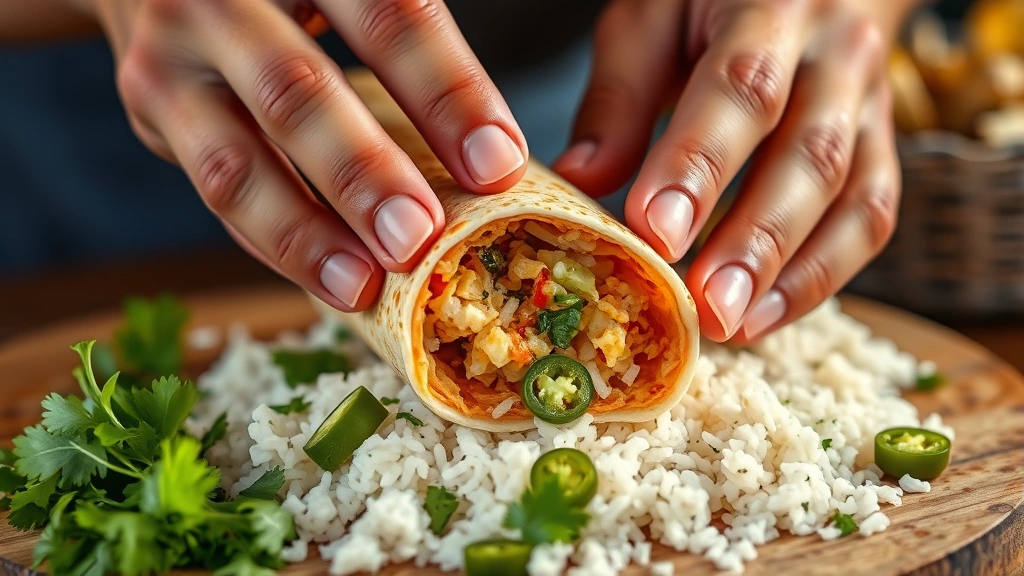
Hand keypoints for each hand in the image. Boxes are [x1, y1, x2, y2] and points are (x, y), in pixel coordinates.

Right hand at [88, 0, 527, 310]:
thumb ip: (408, 41)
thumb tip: (496, 156)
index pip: (390, 17)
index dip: (448, 92)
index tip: (498, 164)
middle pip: (297, 93)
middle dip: (363, 174)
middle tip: (419, 238)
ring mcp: (172, 55)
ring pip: (235, 163)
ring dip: (303, 234)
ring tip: (364, 284)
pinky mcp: (153, 107)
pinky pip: (215, 192)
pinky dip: (275, 243)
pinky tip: (327, 277)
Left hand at [555, 0, 914, 342]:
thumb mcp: (652, 16)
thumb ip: (619, 95)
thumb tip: (580, 179)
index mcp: (772, 8)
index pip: (741, 89)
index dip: (699, 165)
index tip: (655, 233)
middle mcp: (837, 55)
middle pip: (811, 154)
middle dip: (756, 239)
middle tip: (707, 307)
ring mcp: (870, 104)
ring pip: (855, 196)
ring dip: (795, 273)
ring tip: (736, 326)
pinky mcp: (880, 145)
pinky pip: (871, 217)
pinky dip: (822, 276)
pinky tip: (765, 315)